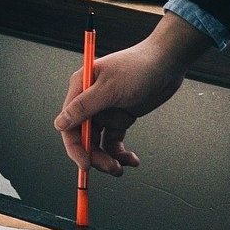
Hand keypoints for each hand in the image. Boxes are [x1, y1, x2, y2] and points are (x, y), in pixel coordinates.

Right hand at [55, 43, 191, 175]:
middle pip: (83, 137)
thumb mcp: (110, 89)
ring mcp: (105, 110)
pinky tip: (131, 159)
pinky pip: (115, 140)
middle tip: (111, 168)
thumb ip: (84, 107)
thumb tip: (60, 124)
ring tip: (121, 166)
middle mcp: (89, 101)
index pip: (69, 124)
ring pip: (99, 142)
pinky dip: (121, 152)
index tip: (85, 164)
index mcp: (80, 89)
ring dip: (108, 157)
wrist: (168, 61)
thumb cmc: (139, 67)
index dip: (75, 146)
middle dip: (95, 155)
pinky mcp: (121, 116)